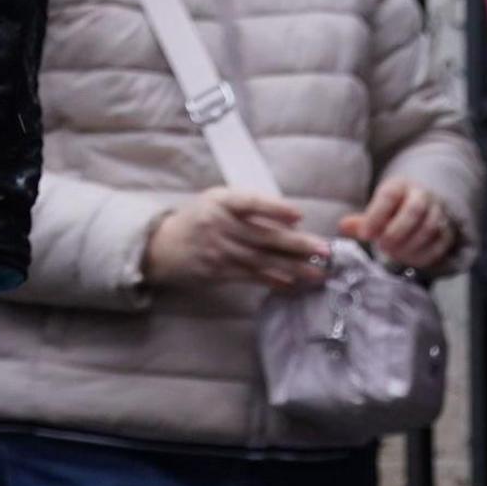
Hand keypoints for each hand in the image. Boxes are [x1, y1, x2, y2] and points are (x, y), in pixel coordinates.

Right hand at [143, 186, 329, 290]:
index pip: (250, 202)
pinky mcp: (218, 272)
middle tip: (324, 250)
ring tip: (318, 272)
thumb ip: (249, 205)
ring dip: (292, 267)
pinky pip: (251, 277)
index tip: (299, 215)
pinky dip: (273, 280)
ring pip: (262, 260)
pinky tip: (293, 283)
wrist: (163, 246)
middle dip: (297, 244)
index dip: (274, 208)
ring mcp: (219, 251)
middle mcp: (219, 225)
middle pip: (263, 236)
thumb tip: (292, 218)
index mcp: (220, 201)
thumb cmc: (199, 218)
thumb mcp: (218, 201)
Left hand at [340, 177, 456, 270]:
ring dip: (409, 245)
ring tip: (393, 254)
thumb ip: (362, 221)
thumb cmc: (395, 212)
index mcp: (400, 186)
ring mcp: (438, 212)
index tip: (365, 235)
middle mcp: (422, 195)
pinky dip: (423, 255)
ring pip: (429, 228)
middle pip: (414, 210)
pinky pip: (439, 244)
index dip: (376, 216)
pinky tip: (408, 259)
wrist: (424, 208)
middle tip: (382, 247)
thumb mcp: (377, 210)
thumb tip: (343, 226)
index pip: (389, 196)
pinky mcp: (447, 230)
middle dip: (396, 232)